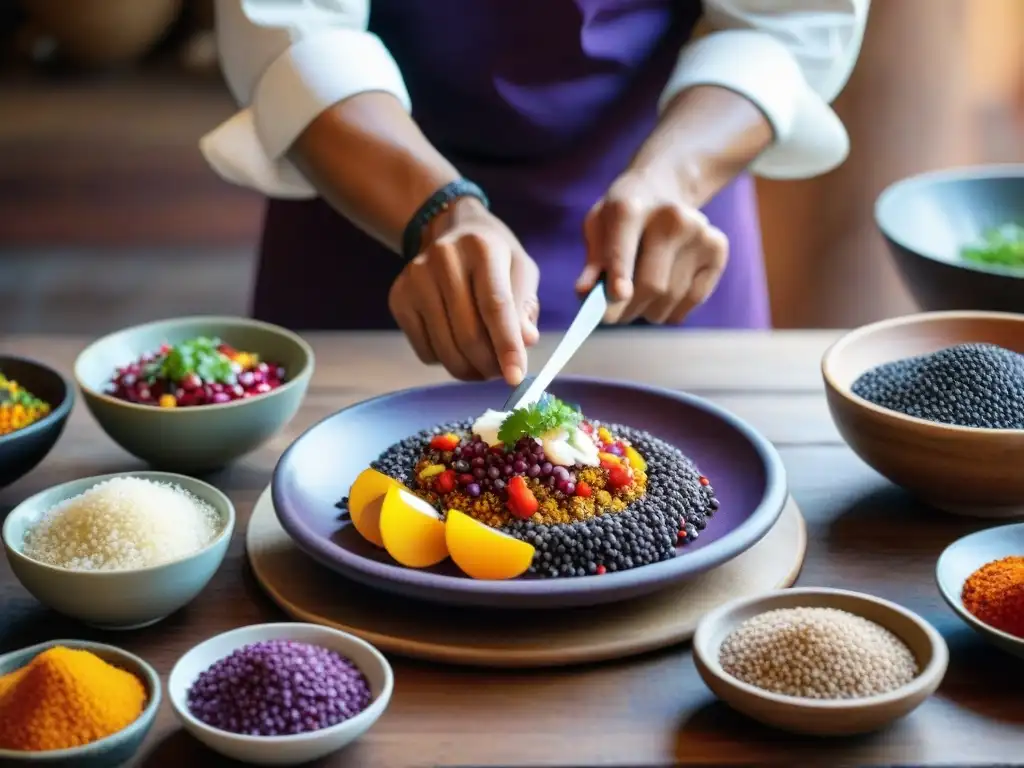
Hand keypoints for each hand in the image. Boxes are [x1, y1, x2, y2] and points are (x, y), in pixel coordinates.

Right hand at [389, 197, 539, 384]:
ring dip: (469, 370)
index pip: (495, 306)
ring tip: (484, 365)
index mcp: (481, 248)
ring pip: (445, 349)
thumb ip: (525, 306)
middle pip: (468, 334)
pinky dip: (445, 360)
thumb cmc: (494, 256)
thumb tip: (525, 342)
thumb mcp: (521, 270)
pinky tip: (457, 346)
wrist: (450, 231)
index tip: (516, 378)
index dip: (507, 346)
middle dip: (489, 365)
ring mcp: (415, 279)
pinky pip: (425, 351)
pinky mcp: (398, 298)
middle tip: (501, 373)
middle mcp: (443, 259)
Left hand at [576, 168, 727, 324]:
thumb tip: (584, 293)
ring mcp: (699, 232)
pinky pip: (693, 299)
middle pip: (651, 284)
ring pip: (671, 296)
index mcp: (630, 208)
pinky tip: (661, 299)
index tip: (617, 295)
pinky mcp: (717, 248)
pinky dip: (673, 310)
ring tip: (637, 301)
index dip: (620, 272)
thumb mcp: (599, 228)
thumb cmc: (622, 218)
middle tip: (612, 317)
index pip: (624, 246)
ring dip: (648, 312)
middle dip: (627, 310)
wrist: (663, 190)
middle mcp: (670, 217)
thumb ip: (593, 261)